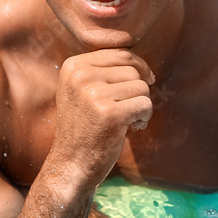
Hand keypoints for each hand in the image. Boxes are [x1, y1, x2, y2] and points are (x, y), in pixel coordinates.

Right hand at [47, 49, 154, 190]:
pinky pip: (145, 104)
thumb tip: (140, 62)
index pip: (120, 53)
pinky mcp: (110, 114)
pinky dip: (145, 117)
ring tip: (128, 120)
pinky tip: (132, 127)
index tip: (145, 80)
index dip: (138, 66)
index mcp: (73, 66)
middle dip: (138, 90)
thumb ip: (102, 70)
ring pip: (141, 87)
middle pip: (132, 70)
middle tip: (129, 109)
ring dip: (142, 105)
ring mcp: (94, 95)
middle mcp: (80, 76)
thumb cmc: (83, 126)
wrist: (72, 164)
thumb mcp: (81, 90)